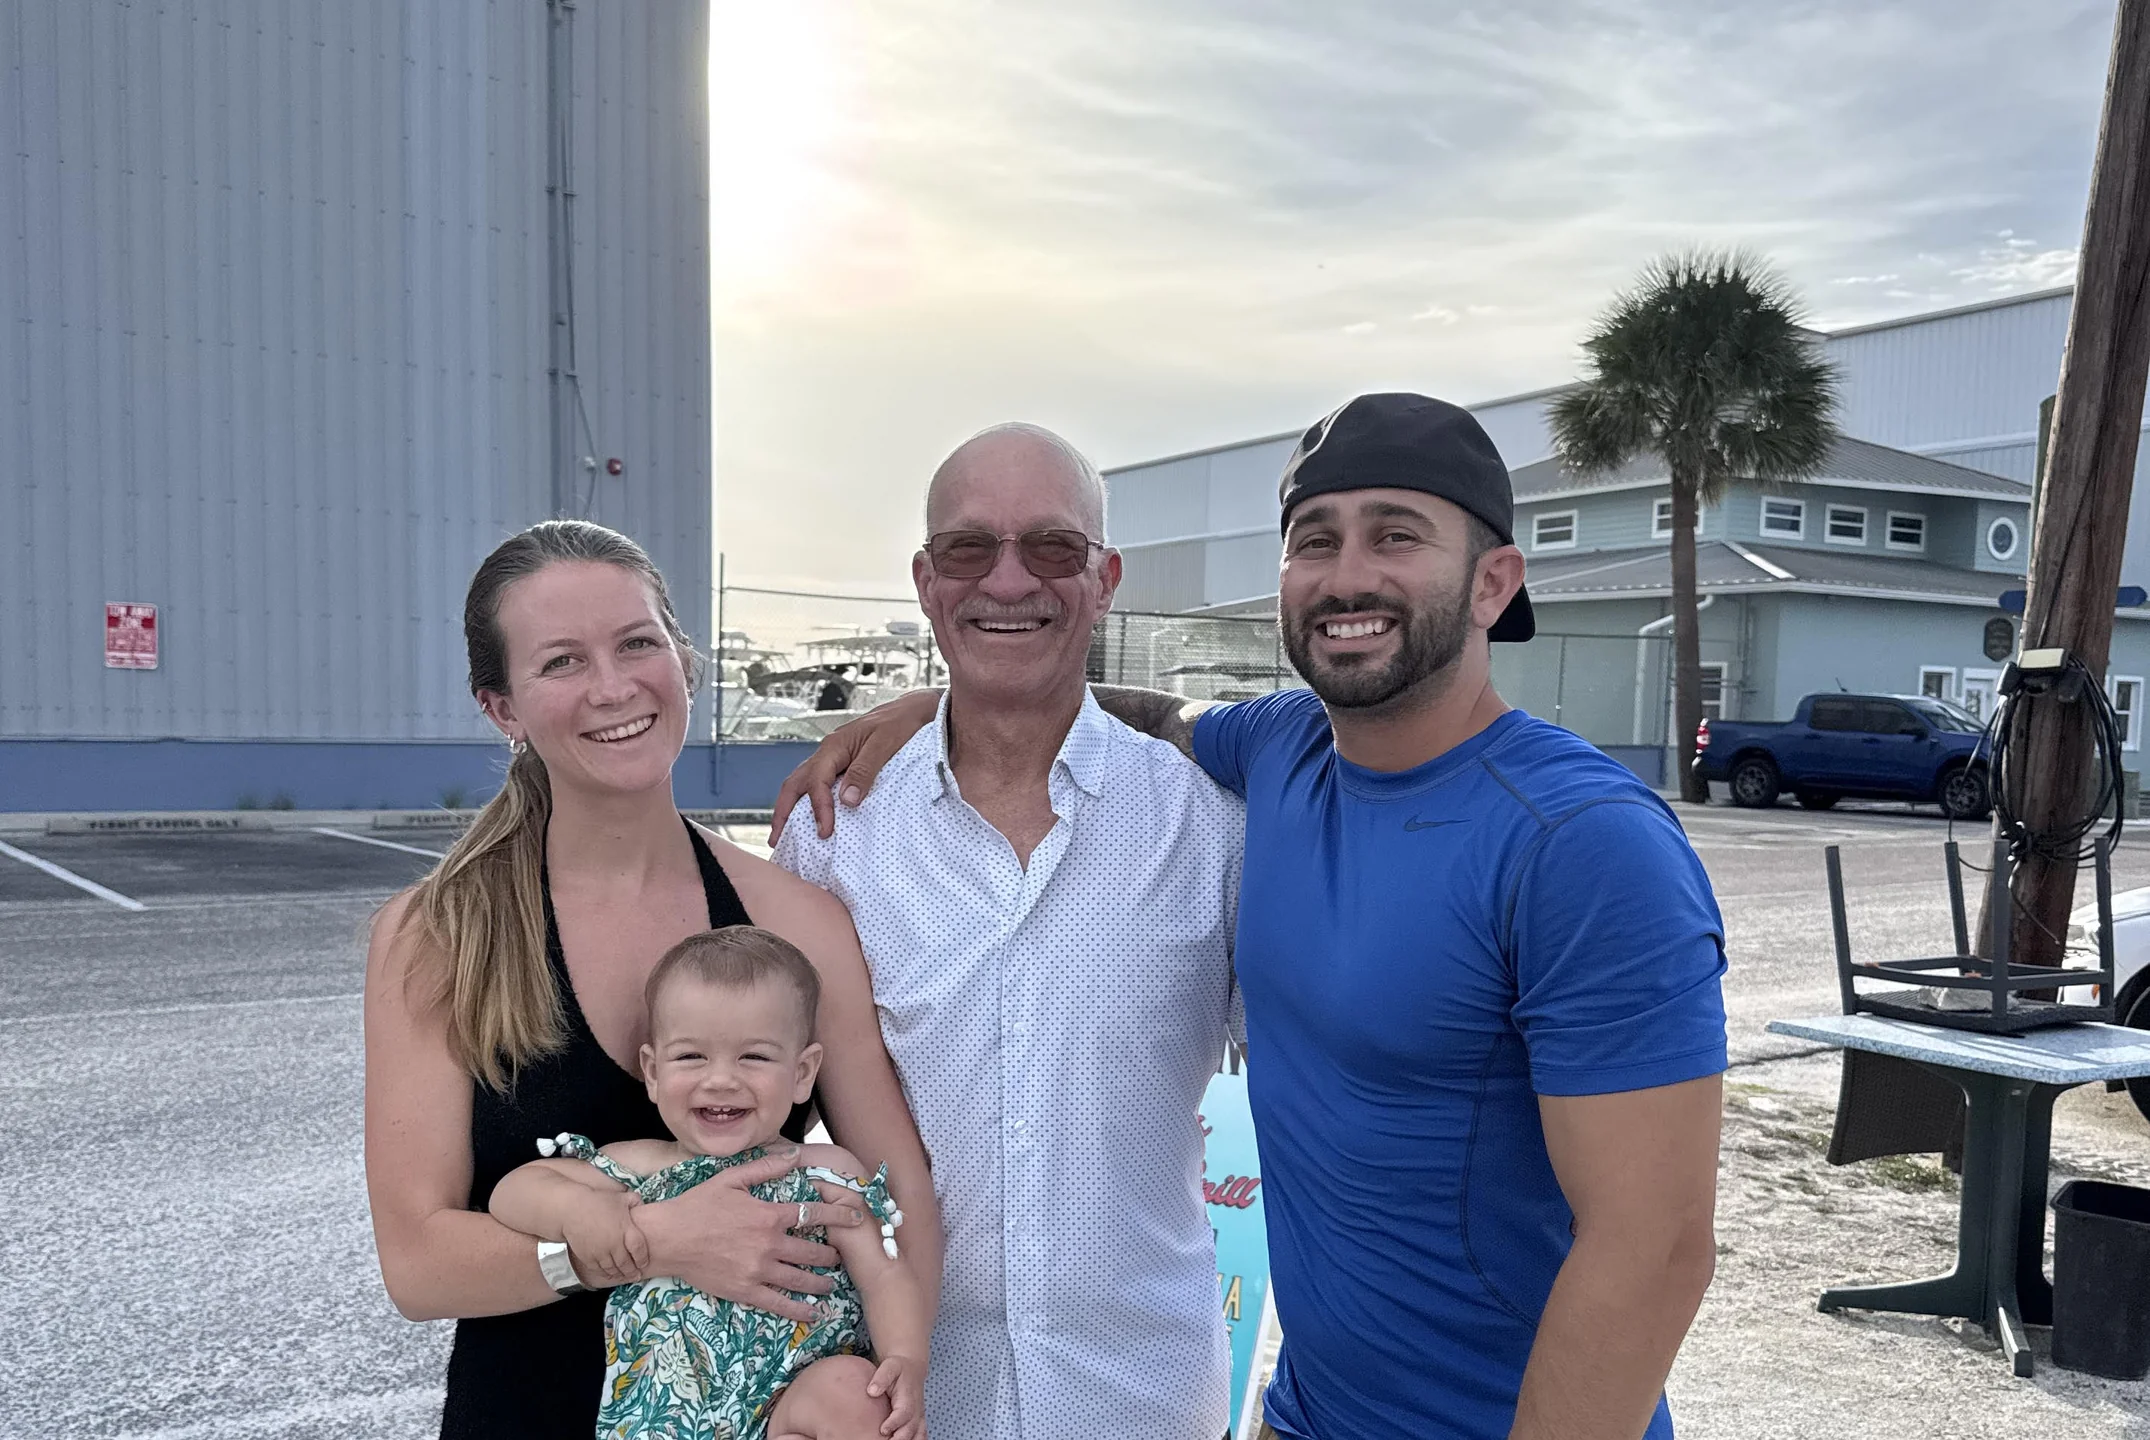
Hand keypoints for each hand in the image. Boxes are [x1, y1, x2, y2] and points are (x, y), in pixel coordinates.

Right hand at [561, 1190, 648, 1288]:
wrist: (571, 1210)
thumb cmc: (597, 1202)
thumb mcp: (620, 1198)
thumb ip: (634, 1201)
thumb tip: (642, 1205)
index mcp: (625, 1229)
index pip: (639, 1249)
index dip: (642, 1258)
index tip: (644, 1263)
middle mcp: (614, 1244)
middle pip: (626, 1263)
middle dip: (632, 1272)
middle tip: (636, 1276)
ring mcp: (601, 1252)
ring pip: (613, 1269)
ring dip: (620, 1275)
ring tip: (624, 1277)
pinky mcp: (588, 1258)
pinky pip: (599, 1270)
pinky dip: (606, 1274)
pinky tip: (609, 1275)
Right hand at [632, 1147, 867, 1324]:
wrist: (667, 1238)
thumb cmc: (697, 1204)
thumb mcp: (731, 1179)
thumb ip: (766, 1168)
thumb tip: (794, 1155)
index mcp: (769, 1215)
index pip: (814, 1213)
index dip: (840, 1215)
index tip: (858, 1216)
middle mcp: (769, 1244)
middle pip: (812, 1251)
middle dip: (832, 1254)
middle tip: (842, 1256)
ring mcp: (758, 1271)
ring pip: (800, 1279)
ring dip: (821, 1282)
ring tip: (832, 1284)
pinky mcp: (745, 1291)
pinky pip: (778, 1304)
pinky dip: (799, 1310)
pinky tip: (813, 1313)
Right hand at [769, 690, 940, 844]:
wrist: (913, 710)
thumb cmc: (901, 724)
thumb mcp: (885, 745)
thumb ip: (865, 771)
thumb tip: (847, 801)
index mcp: (835, 746)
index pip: (817, 782)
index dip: (819, 808)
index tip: (825, 831)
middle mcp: (828, 752)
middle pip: (795, 783)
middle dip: (782, 812)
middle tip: (777, 840)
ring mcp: (833, 758)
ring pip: (801, 783)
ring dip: (790, 808)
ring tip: (784, 833)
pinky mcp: (841, 764)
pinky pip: (817, 783)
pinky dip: (807, 801)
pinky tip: (809, 816)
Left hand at [869, 1353, 925, 1439]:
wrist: (912, 1368)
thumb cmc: (898, 1369)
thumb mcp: (889, 1367)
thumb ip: (881, 1377)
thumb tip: (872, 1391)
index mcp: (908, 1397)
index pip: (904, 1413)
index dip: (895, 1423)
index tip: (883, 1430)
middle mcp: (916, 1409)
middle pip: (911, 1429)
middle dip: (900, 1439)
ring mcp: (919, 1417)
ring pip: (918, 1435)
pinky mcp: (919, 1421)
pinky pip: (921, 1436)